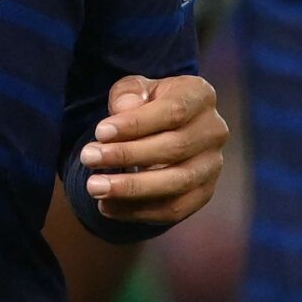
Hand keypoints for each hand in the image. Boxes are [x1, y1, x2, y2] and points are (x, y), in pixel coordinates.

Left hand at [79, 74, 227, 224]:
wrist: (165, 130)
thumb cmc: (147, 105)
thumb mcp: (135, 89)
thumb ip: (128, 93)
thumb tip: (124, 109)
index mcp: (200, 96)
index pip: (172, 111)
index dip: (135, 124)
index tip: (100, 132)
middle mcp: (214, 131)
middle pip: (173, 148)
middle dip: (126, 155)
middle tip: (88, 158)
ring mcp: (212, 166)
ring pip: (175, 183)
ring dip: (132, 188)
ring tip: (95, 187)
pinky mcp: (203, 194)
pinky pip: (173, 209)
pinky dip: (138, 212)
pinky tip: (108, 206)